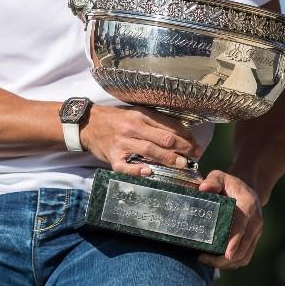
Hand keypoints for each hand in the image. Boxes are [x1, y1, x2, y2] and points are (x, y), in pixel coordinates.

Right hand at [79, 105, 200, 176]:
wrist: (88, 123)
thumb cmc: (117, 119)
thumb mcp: (136, 113)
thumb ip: (156, 122)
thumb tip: (181, 133)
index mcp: (141, 115)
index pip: (169, 125)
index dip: (185, 136)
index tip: (196, 145)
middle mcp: (133, 127)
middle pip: (162, 138)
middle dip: (182, 148)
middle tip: (194, 156)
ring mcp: (122, 142)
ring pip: (148, 150)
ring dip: (167, 158)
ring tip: (181, 165)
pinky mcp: (112, 156)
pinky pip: (124, 166)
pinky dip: (136, 169)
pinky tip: (148, 172)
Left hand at [197, 170, 262, 269]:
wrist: (248, 188)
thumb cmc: (230, 184)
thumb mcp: (220, 176)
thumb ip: (213, 181)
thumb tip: (203, 188)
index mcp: (248, 205)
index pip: (242, 226)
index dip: (235, 241)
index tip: (226, 254)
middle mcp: (256, 221)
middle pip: (243, 246)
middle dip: (225, 258)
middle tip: (204, 258)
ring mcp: (256, 232)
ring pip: (244, 256)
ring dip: (227, 264)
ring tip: (207, 261)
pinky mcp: (254, 240)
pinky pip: (245, 257)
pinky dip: (232, 264)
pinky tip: (216, 262)